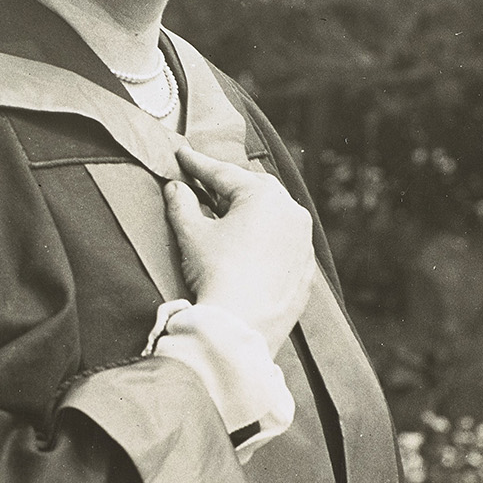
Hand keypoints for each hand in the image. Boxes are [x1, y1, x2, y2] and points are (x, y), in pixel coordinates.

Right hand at [164, 144, 315, 356]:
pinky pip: (285, 244)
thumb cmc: (218, 275)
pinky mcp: (306, 269)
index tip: (183, 155)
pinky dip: (267, 240)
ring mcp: (303, 242)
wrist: (240, 326)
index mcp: (264, 196)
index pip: (223, 173)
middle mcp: (291, 212)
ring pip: (274, 215)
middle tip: (205, 185)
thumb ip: (182, 205)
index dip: (198, 164)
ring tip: (228, 216)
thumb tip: (175, 188)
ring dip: (251, 212)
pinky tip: (250, 248)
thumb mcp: (192, 235)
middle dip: (229, 186)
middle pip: (254, 189)